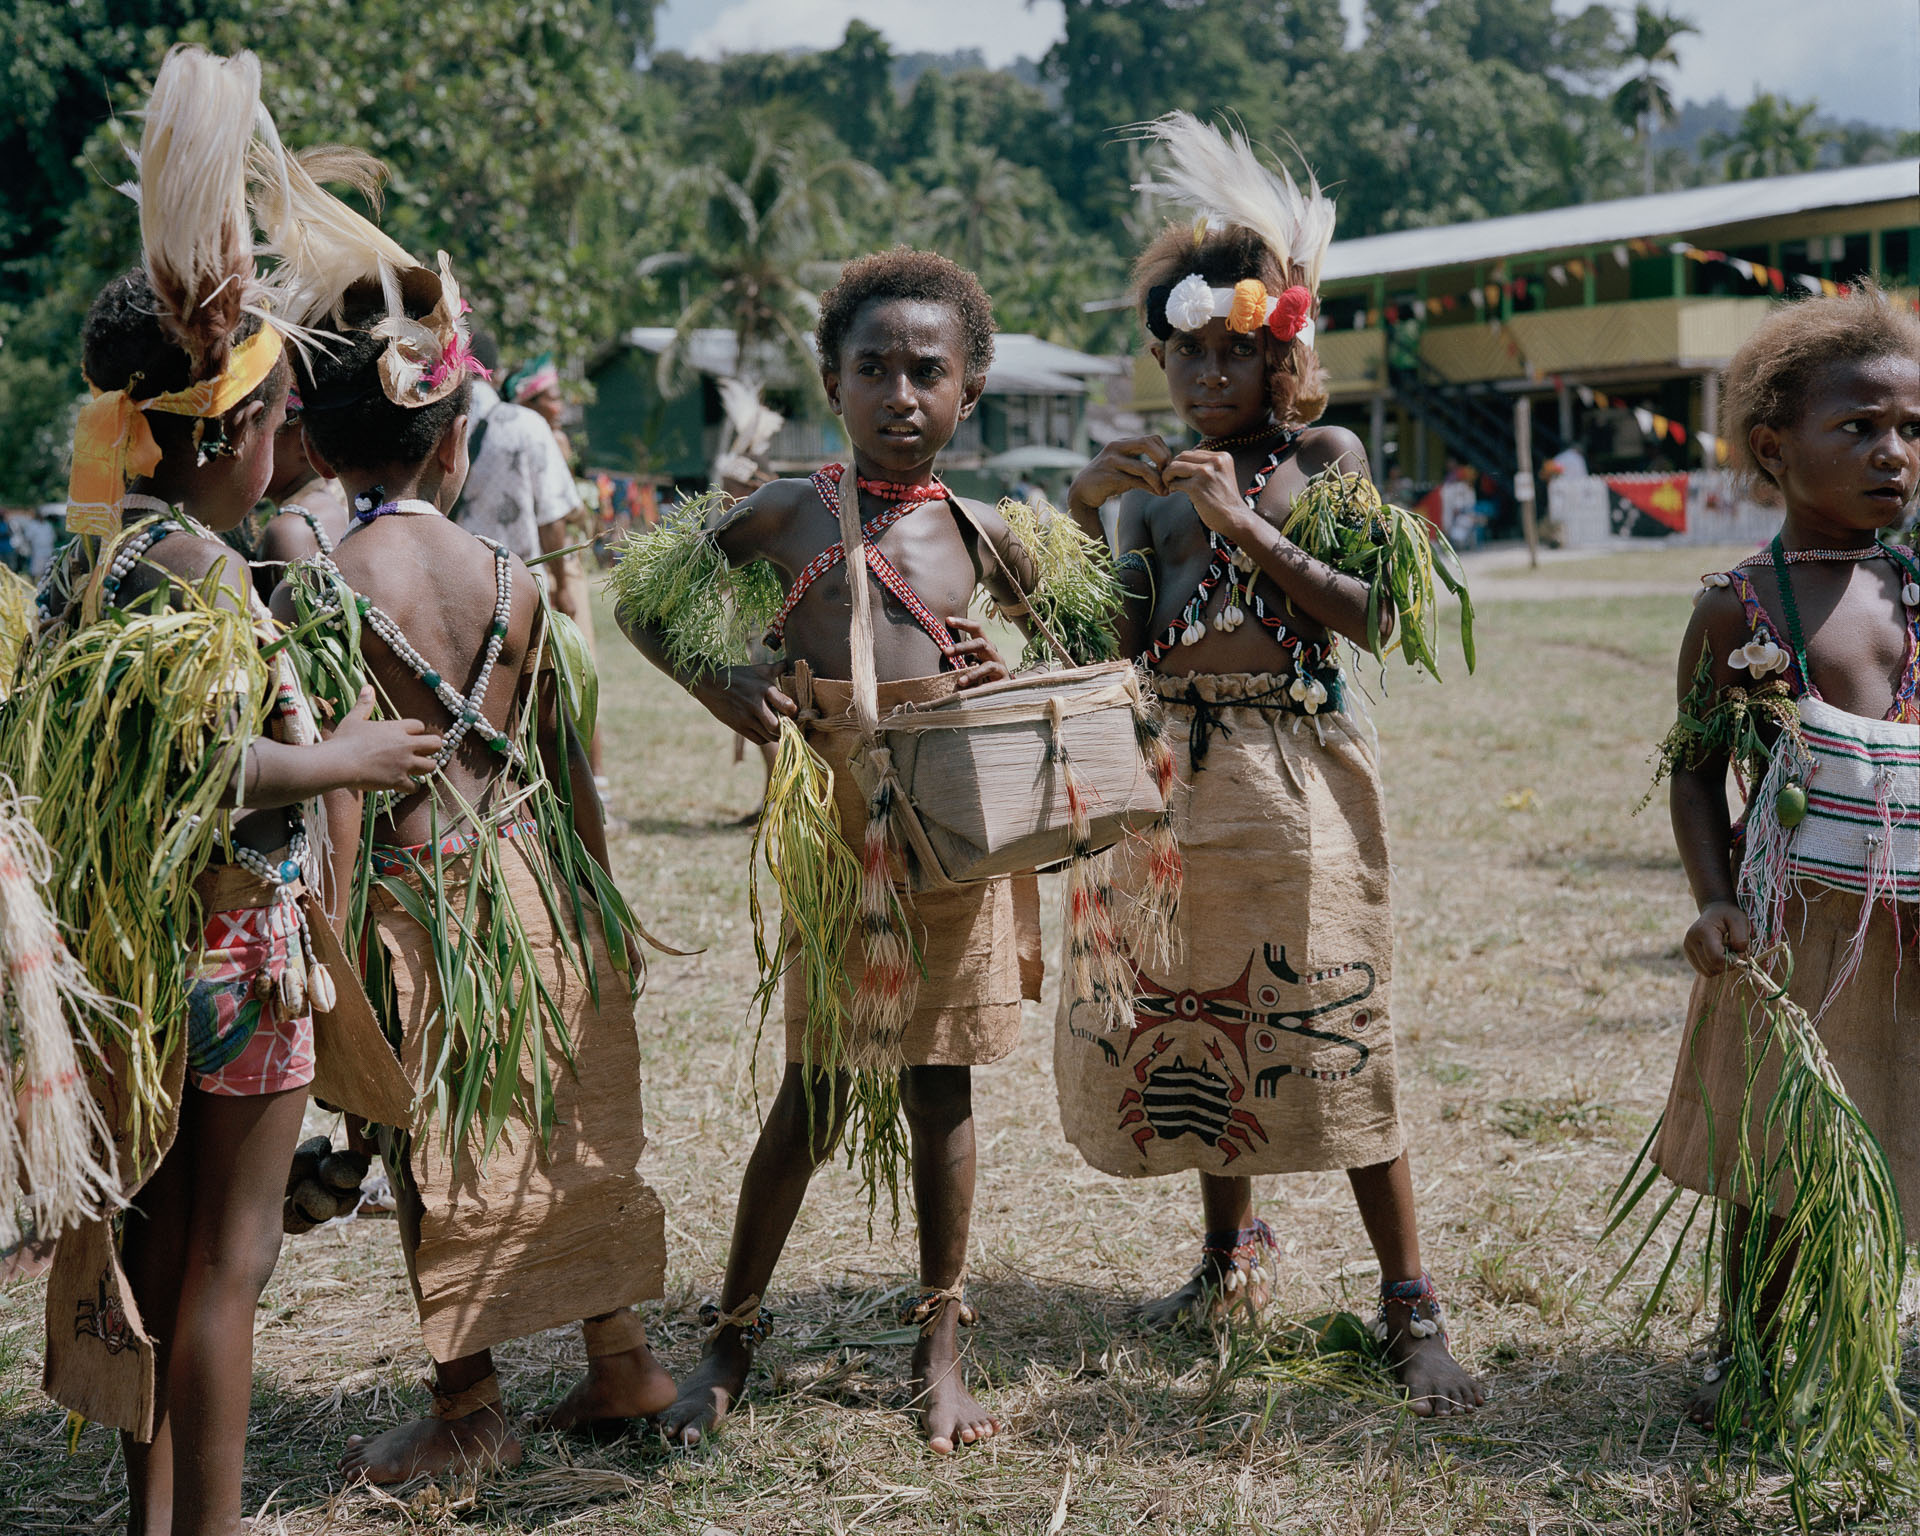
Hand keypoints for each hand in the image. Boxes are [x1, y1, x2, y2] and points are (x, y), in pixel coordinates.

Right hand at [327, 686, 443, 791]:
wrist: (338, 763)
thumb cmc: (344, 740)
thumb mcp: (354, 718)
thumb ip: (364, 704)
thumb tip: (368, 687)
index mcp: (396, 728)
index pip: (420, 726)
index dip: (416, 732)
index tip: (409, 736)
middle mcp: (405, 745)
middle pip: (435, 744)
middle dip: (432, 748)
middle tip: (423, 753)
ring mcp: (404, 764)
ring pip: (431, 766)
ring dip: (425, 768)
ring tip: (416, 769)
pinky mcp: (398, 781)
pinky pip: (416, 787)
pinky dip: (412, 787)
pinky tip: (404, 786)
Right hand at [692, 662, 796, 743]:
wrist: (709, 683)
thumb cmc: (738, 675)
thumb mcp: (758, 669)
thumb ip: (776, 668)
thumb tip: (790, 662)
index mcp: (764, 688)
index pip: (787, 706)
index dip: (794, 712)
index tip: (794, 712)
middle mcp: (756, 704)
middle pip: (778, 726)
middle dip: (787, 728)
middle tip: (789, 726)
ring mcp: (746, 717)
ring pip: (769, 736)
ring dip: (777, 735)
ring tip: (779, 730)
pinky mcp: (738, 726)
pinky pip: (758, 740)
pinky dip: (766, 739)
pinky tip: (766, 732)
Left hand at [945, 617, 1009, 690]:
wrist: (1001, 693)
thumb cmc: (979, 677)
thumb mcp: (968, 665)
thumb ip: (959, 660)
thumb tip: (941, 654)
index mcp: (984, 646)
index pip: (976, 629)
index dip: (963, 623)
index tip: (948, 620)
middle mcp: (993, 653)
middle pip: (981, 643)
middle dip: (962, 647)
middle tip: (945, 651)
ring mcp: (1000, 667)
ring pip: (988, 665)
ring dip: (973, 674)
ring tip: (959, 682)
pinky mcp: (1004, 682)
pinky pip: (993, 685)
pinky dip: (981, 689)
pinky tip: (971, 694)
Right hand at [1071, 436, 1172, 507]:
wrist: (1083, 491)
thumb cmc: (1108, 480)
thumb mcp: (1126, 469)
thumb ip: (1143, 467)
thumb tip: (1168, 472)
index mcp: (1122, 442)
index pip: (1151, 438)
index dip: (1165, 451)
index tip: (1168, 467)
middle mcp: (1116, 447)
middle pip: (1147, 443)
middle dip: (1163, 459)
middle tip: (1168, 474)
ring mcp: (1111, 461)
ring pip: (1142, 467)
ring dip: (1158, 480)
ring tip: (1165, 490)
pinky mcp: (1109, 477)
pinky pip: (1135, 482)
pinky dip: (1150, 488)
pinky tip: (1158, 493)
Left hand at [1163, 449, 1260, 540]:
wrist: (1235, 518)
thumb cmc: (1225, 500)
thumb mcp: (1220, 475)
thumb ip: (1206, 465)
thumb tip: (1179, 461)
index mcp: (1222, 457)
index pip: (1193, 452)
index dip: (1182, 462)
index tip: (1180, 473)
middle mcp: (1215, 461)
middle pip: (1182, 456)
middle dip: (1172, 467)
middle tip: (1170, 479)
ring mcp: (1205, 473)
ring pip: (1175, 466)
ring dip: (1167, 476)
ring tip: (1170, 484)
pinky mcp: (1196, 487)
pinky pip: (1175, 482)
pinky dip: (1171, 487)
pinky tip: (1174, 491)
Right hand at [1684, 900, 1750, 976]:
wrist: (1715, 911)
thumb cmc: (1729, 915)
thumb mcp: (1740, 921)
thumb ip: (1741, 938)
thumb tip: (1736, 958)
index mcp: (1702, 931)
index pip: (1716, 958)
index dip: (1731, 961)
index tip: (1739, 953)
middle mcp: (1690, 941)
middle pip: (1711, 967)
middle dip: (1726, 964)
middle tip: (1734, 952)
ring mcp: (1687, 948)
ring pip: (1707, 972)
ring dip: (1720, 967)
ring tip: (1725, 952)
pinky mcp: (1688, 954)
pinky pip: (1703, 970)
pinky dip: (1714, 967)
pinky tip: (1718, 955)